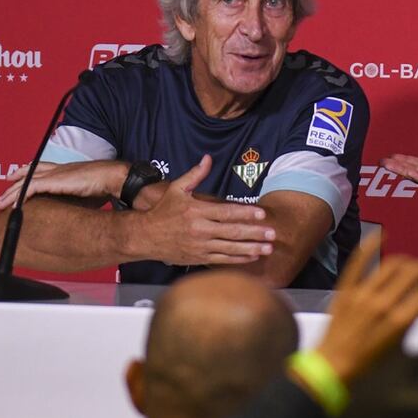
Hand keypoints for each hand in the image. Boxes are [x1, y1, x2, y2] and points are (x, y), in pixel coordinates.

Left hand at [0, 160, 126, 208]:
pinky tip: (13, 205)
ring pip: (26, 181)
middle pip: (30, 172)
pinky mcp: (54, 181)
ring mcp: (55, 174)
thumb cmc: (108, 184)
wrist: (112, 177)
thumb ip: (81, 197)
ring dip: (11, 193)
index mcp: (68, 169)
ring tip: (1, 203)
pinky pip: (30, 188)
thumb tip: (82, 210)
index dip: (30, 171)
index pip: (44, 167)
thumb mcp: (91, 191)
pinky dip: (19, 196)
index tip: (19, 175)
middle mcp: (59, 169)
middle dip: (15, 180)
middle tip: (4, 190)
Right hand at [134, 155, 273, 264]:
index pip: (226, 212)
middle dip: (254, 233)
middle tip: (273, 234)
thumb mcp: (176, 189)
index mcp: (197, 211)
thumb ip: (195, 175)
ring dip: (251, 249)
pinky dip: (238, 259)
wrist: (144, 236)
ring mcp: (200, 246)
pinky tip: (252, 257)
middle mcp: (200, 230)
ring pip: (230, 248)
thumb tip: (208, 158)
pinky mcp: (198, 258)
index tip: (262, 214)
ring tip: (268, 248)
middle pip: (232, 232)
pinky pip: (222, 259)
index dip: (245, 213)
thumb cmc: (163, 211)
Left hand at [317, 233, 417, 383]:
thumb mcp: (399, 345)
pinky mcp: (345, 290)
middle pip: (412, 272)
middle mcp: (383, 304)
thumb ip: (411, 319)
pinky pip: (359, 261)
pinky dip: (372, 245)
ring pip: (392, 265)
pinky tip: (383, 235)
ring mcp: (362, 294)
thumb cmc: (370, 361)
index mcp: (400, 321)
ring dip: (407, 260)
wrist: (333, 366)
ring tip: (413, 262)